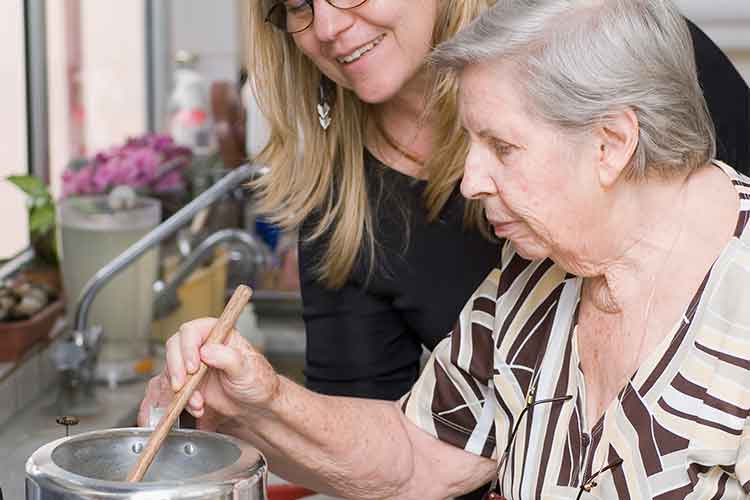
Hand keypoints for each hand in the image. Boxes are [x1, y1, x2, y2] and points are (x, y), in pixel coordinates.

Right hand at [137, 317, 279, 428]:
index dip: (188, 347)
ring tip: (197, 402)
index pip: (193, 331)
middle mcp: (203, 346)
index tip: (193, 366)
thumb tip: (206, 350)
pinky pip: (174, 389)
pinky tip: (198, 408)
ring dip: (180, 389)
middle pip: (175, 347)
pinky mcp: (189, 383)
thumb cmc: (258, 382)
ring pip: (171, 369)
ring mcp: (194, 364)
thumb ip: (228, 358)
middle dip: (175, 368)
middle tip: (181, 385)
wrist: (256, 406)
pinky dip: (182, 401)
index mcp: (219, 334)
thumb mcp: (247, 369)